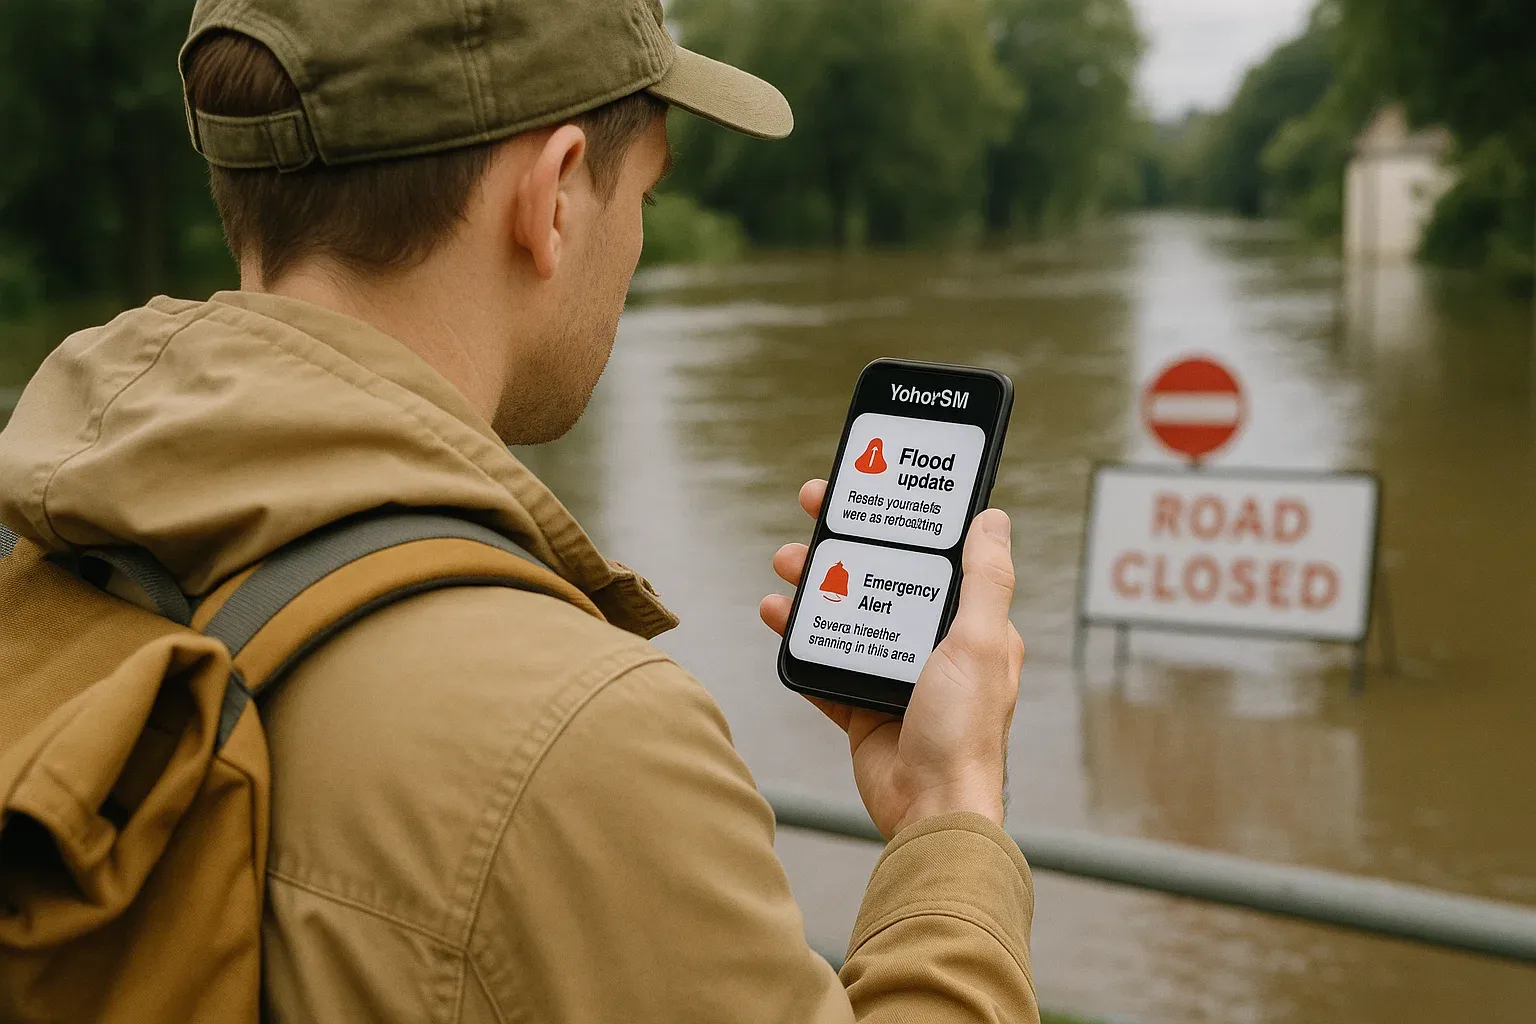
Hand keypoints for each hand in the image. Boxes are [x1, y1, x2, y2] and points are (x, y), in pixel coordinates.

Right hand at [761, 480, 1024, 838]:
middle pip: (881, 579)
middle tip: (810, 517)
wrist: (929, 810)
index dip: (898, 522)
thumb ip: (986, 581)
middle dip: (844, 546)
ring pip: (847, 616)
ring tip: (783, 565)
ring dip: (814, 587)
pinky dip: (799, 640)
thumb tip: (992, 518)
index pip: (932, 557)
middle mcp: (934, 648)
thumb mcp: (980, 643)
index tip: (866, 492)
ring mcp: (896, 678)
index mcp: (970, 627)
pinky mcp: (863, 708)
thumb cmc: (965, 731)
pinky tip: (776, 616)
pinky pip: (823, 665)